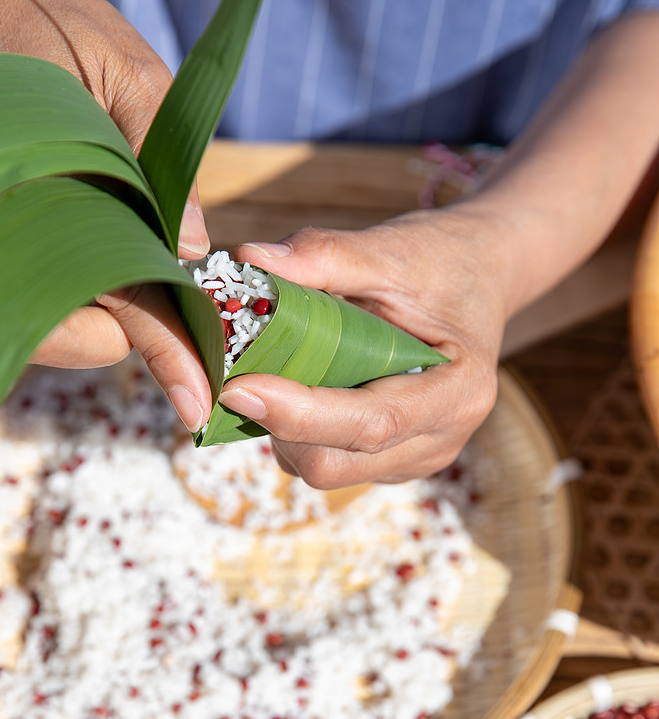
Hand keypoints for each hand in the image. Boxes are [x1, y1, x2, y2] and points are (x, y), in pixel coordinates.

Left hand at [220, 204, 516, 483]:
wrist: (480, 276)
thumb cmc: (440, 261)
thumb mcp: (390, 248)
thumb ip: (324, 254)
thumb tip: (251, 258)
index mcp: (458, 390)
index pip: (369, 423)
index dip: (298, 413)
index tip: (238, 386)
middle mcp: (442, 437)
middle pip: (334, 464)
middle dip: (278, 425)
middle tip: (243, 372)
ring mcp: (418, 457)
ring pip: (324, 470)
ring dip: (284, 431)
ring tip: (278, 372)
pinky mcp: (393, 462)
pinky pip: (330, 463)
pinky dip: (300, 433)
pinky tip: (301, 386)